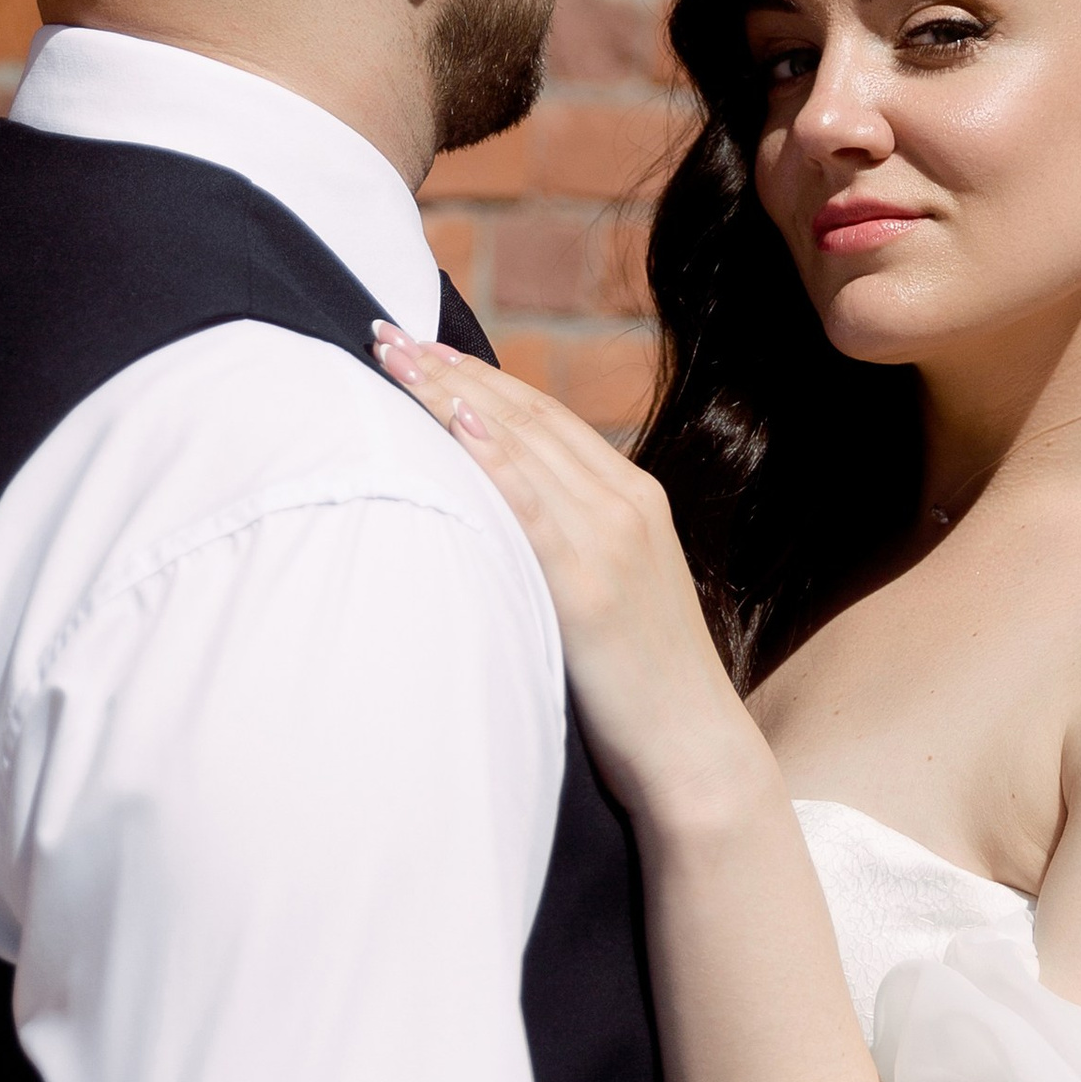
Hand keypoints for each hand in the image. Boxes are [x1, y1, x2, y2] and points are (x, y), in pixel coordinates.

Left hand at [372, 330, 762, 832]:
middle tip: (385, 329)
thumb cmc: (642, 685)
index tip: (421, 345)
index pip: (543, 416)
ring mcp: (612, 542)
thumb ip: (570, 542)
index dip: (478, 374)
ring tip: (392, 356)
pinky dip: (494, 461)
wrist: (696, 752)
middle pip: (526, 416)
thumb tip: (502, 518)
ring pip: (521, 446)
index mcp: (633, 498)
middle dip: (451, 369)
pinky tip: (456, 424)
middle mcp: (626, 504)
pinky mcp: (591, 589)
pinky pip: (533, 511)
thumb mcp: (614, 590)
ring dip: (451, 395)